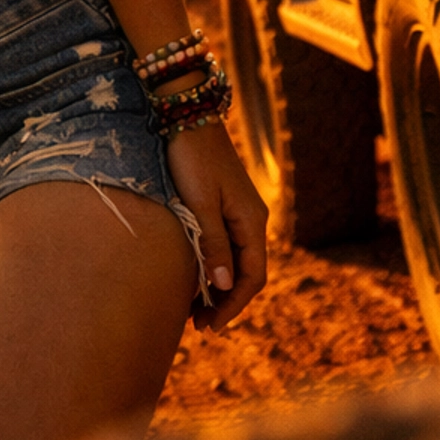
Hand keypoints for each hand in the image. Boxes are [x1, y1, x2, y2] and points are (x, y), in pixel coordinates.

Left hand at [165, 122, 267, 331]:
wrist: (186, 114)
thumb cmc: (191, 157)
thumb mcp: (199, 204)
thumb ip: (212, 243)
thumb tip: (222, 285)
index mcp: (251, 220)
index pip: (253, 277)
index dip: (234, 305)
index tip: (211, 326)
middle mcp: (252, 218)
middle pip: (247, 272)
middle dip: (226, 301)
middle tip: (198, 325)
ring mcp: (239, 210)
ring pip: (236, 260)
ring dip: (219, 286)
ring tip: (194, 308)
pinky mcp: (225, 203)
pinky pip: (227, 245)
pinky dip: (214, 266)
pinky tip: (194, 276)